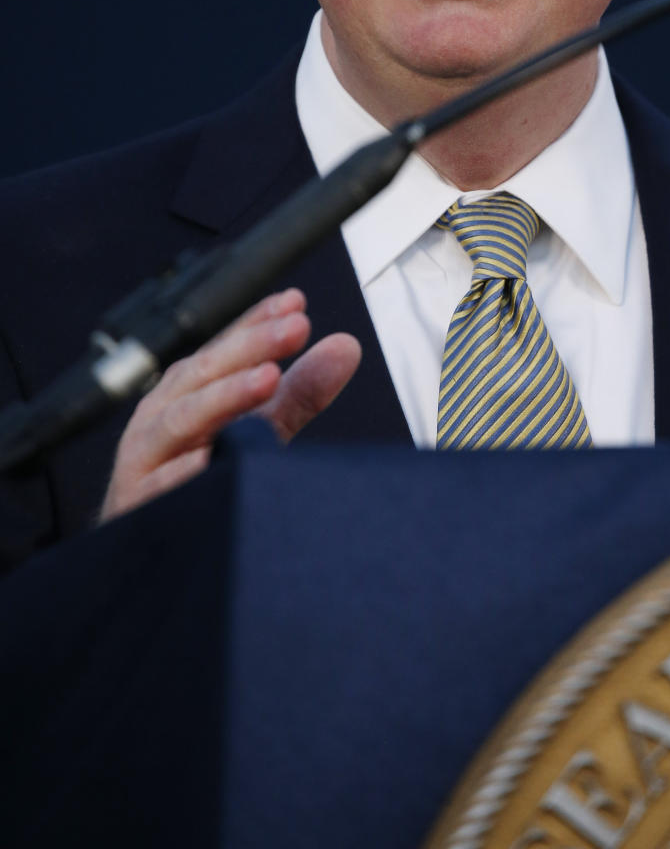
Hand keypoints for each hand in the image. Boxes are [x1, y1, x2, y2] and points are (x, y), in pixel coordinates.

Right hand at [100, 288, 360, 521]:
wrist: (149, 550)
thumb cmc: (200, 477)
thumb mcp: (258, 430)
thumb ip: (300, 392)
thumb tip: (346, 346)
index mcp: (188, 391)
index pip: (224, 347)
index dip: (258, 322)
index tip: (295, 303)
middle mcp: (162, 415)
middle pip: (205, 373)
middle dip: (252, 346)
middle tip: (297, 327)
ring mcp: (146, 458)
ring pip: (182, 419)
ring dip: (226, 396)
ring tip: (268, 378)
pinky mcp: (139, 503)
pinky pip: (161, 486)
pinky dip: (184, 472)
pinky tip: (210, 460)